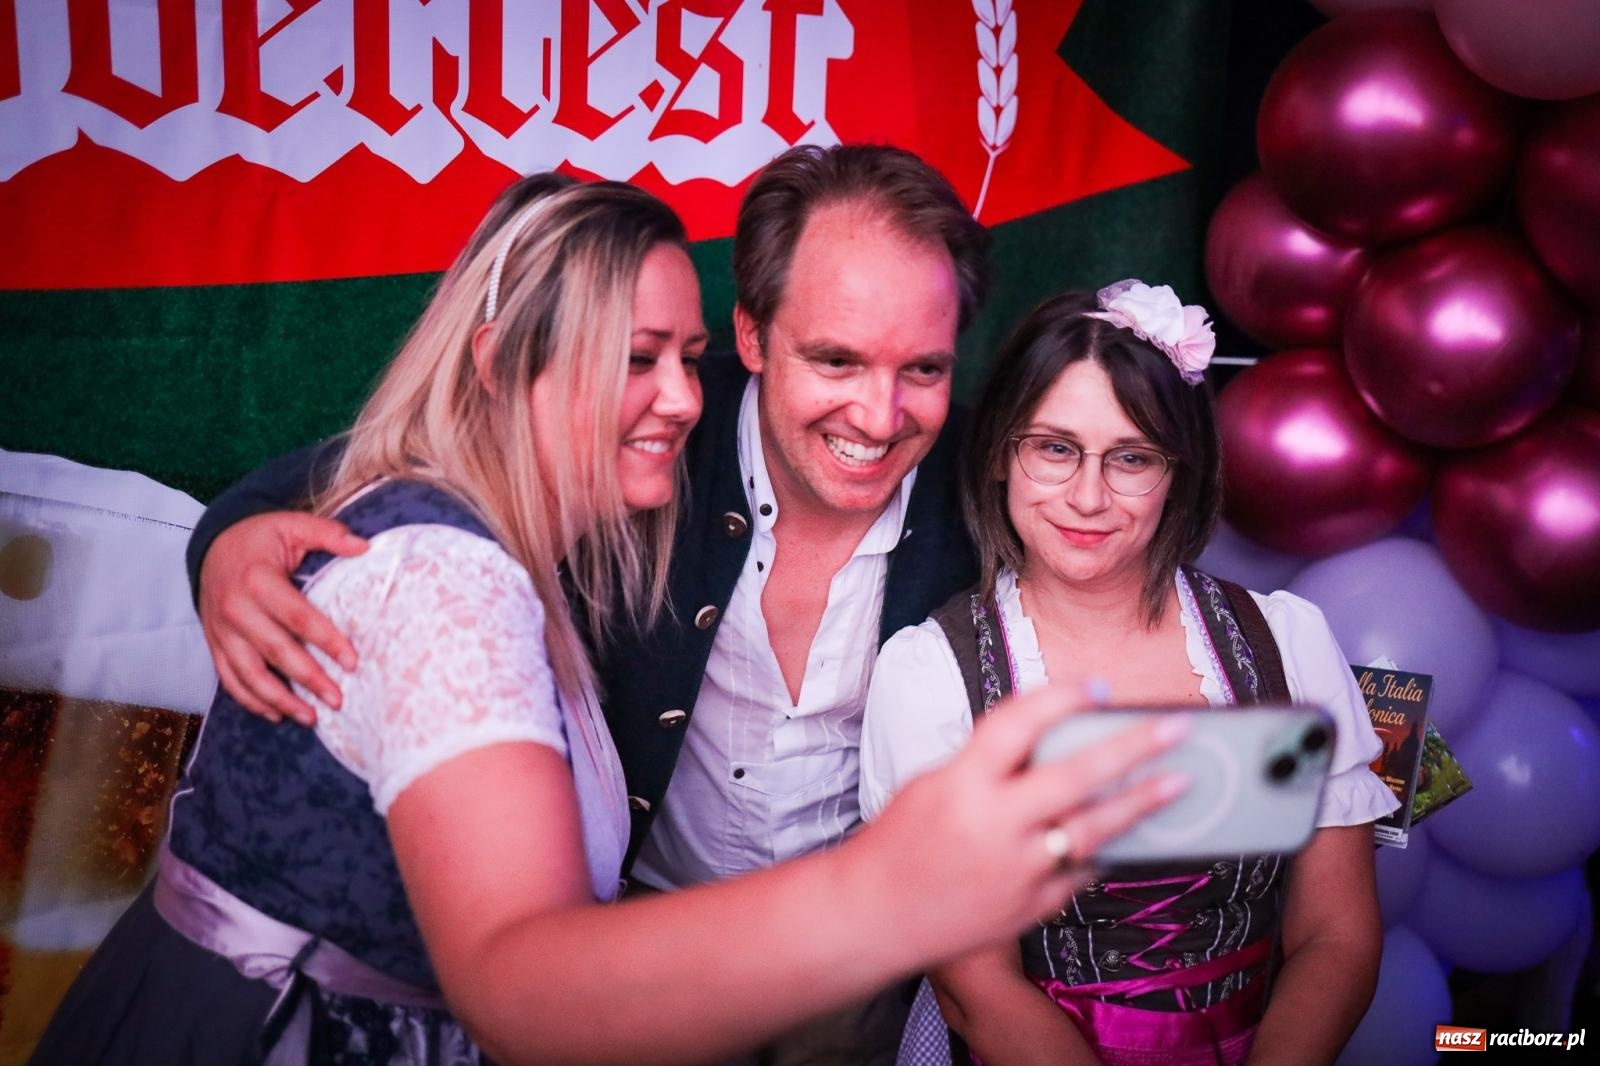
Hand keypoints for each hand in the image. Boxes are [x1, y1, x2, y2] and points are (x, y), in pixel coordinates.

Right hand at [198, 512, 366, 723]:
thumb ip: (327, 534)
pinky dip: (252, 700)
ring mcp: (221, 631)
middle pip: (276, 651)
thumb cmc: (259, 537)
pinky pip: (230, 679)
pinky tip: (277, 714)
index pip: (297, 617)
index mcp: (257, 580)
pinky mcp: (214, 644)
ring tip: (311, 717)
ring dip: (280, 700)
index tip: (352, 662)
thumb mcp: (291, 525)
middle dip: (309, 678)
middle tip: (338, 699)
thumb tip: (365, 546)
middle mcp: (235, 609)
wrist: (210, 544)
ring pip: (250, 674)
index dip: (326, 640)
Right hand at [853, 683, 1189, 961]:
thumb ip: (989, 765)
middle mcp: (993, 825)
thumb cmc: (900, 842)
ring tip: (1179, 781)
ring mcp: (1016, 870)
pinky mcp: (1029, 907)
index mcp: (961, 783)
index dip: (1060, 699)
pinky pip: (1079, 873)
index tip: (1098, 686)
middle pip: (1074, 776)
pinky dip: (1100, 850)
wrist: (874, 915)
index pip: (1017, 724)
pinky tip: (1125, 833)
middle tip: (1177, 727)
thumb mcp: (934, 784)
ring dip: (1141, 803)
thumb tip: (1048, 742)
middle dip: (1132, 747)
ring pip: (1093, 830)